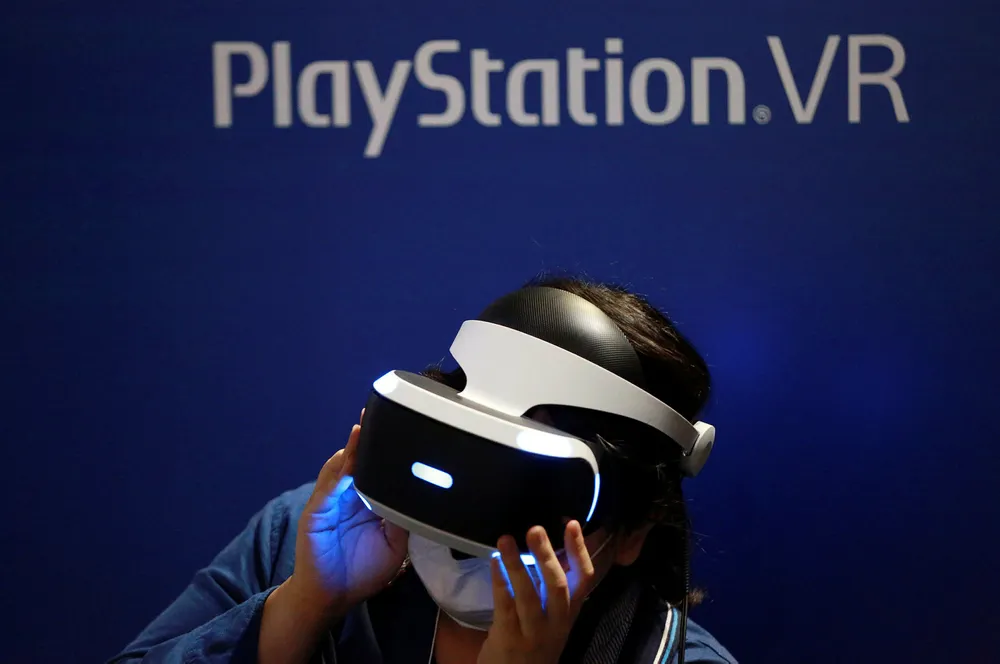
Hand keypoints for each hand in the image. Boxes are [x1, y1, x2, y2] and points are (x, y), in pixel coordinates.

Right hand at [288, 409, 407, 616]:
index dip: (386, 449)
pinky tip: (347, 459)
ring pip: (341, 467)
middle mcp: (349, 495)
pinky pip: (327, 488)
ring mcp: (331, 501)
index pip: (377, 468)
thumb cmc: (361, 571)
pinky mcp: (316, 512)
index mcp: (368, 500)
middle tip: (378, 411)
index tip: (400, 426)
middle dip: (366, 437)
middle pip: (358, 460)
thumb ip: (404, 518)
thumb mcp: (395, 544)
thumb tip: (421, 494)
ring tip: (363, 429)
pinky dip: (337, 473)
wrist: (331, 596)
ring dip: (352, 449)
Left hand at [477, 521, 596, 663]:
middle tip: (535, 529)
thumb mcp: (551, 619)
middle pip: (557, 586)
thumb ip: (550, 590)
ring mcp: (533, 632)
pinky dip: (500, 582)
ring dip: (516, 565)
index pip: (584, 580)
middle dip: (546, 555)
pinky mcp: (509, 638)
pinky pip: (505, 606)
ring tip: (505, 540)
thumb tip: (546, 547)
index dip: (580, 551)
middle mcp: (556, 622)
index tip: (571, 524)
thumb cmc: (534, 643)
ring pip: (528, 595)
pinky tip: (494, 562)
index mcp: (569, 613)